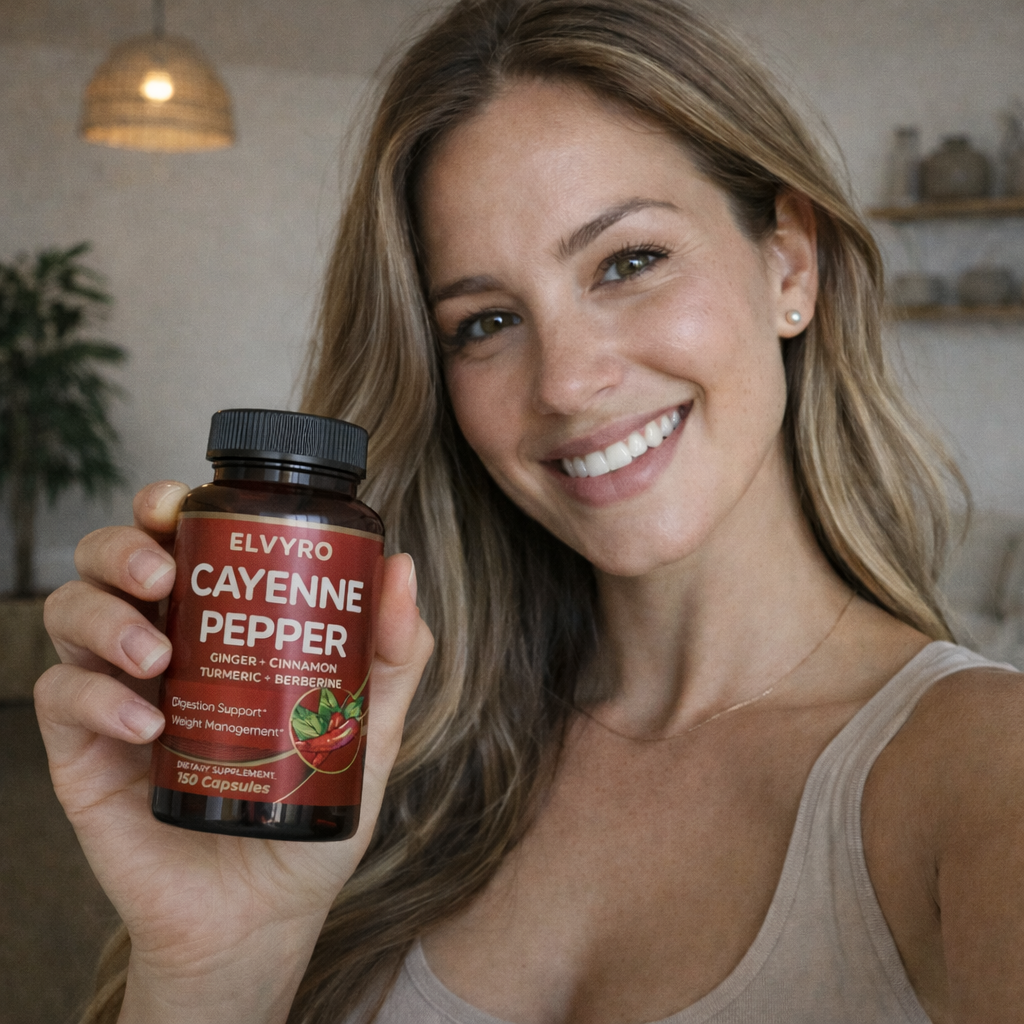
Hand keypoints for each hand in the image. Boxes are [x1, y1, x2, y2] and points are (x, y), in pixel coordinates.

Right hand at [35, 481, 432, 1022]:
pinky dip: (96, 701)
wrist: (265, 910)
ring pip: (68, 615)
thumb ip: (389, 656)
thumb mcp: (364, 727)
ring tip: (158, 653)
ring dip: (104, 617)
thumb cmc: (309, 807)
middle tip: (164, 572)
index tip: (182, 501)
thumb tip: (401, 568)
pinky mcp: (82, 754)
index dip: (162, 507)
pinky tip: (146, 727)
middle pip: (108, 562)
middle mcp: (158, 645)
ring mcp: (116, 696)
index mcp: (216, 624)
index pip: (174, 542)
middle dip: (123, 548)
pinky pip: (59, 700)